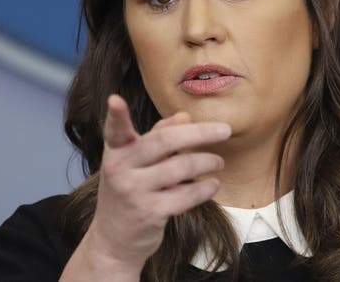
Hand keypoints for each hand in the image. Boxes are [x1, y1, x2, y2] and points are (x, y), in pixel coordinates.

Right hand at [84, 94, 229, 272]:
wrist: (114, 240)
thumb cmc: (130, 190)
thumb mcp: (135, 163)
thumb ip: (157, 136)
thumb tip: (184, 116)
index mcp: (116, 152)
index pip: (115, 130)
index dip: (116, 115)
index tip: (115, 100)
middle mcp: (120, 169)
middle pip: (164, 141)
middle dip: (199, 133)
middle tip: (225, 130)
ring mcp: (133, 192)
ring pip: (181, 167)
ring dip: (207, 162)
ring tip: (219, 161)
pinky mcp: (150, 213)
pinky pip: (186, 195)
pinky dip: (205, 188)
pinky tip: (213, 184)